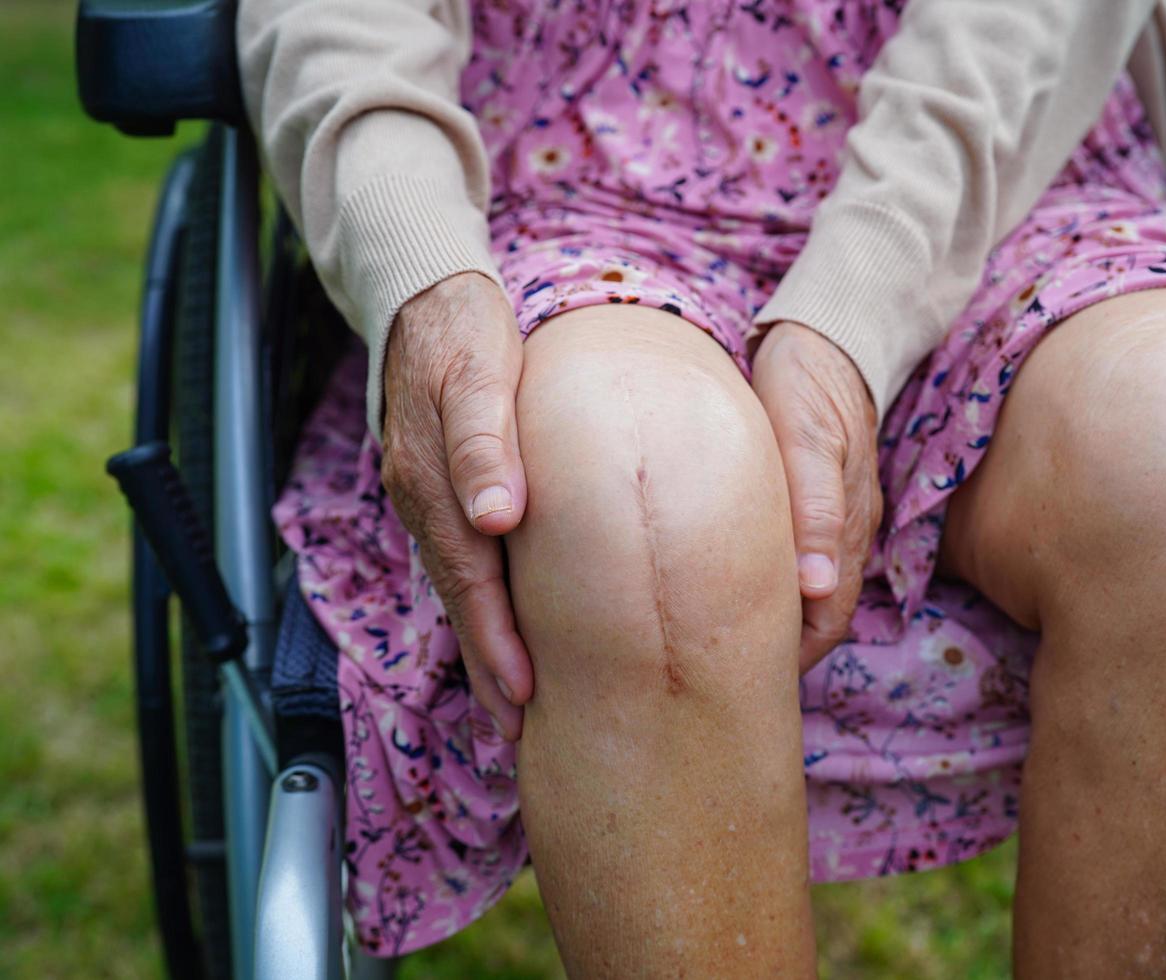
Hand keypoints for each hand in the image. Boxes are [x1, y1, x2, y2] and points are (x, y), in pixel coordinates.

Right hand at [381, 272, 530, 739]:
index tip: (523, 693)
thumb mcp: (478, 371)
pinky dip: (482, 602)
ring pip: (460, 585)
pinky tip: (503, 626)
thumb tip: (495, 518)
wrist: (428, 293)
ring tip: (514, 701)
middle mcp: (424, 499)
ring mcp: (429, 496)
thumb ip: (483, 441)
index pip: (468, 579)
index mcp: (432, 482)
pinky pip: (463, 559)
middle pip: (460, 598)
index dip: (495, 639)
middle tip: (519, 729)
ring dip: (486, 643)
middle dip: (489, 665)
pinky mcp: (444, 487)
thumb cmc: (465, 330)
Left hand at [752, 322, 881, 672]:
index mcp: (845, 529)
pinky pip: (798, 552)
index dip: (794, 657)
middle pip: (819, 612)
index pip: (828, 618)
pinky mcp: (815, 493)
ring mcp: (832, 513)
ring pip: (809, 585)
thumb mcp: (806, 442)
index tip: (747, 683)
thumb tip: (818, 586)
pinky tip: (732, 577)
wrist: (826, 330)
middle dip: (781, 649)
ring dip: (775, 614)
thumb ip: (814, 511)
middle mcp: (844, 530)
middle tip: (724, 672)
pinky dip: (769, 576)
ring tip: (721, 636)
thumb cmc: (807, 381)